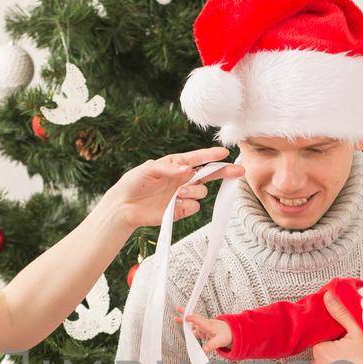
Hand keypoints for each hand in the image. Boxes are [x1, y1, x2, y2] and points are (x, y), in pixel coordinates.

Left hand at [103, 147, 243, 229]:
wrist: (123, 207)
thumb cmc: (133, 183)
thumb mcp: (148, 169)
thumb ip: (168, 167)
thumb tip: (187, 168)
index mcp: (176, 165)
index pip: (198, 158)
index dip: (211, 155)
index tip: (224, 153)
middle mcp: (182, 179)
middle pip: (209, 174)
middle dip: (224, 172)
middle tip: (238, 171)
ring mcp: (182, 195)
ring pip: (201, 191)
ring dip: (193, 191)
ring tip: (178, 193)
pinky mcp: (180, 210)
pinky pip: (194, 207)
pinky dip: (187, 205)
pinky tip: (175, 205)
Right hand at [176, 308, 231, 354]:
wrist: (231, 331)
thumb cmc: (226, 335)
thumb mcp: (219, 341)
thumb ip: (210, 346)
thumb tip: (203, 350)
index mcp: (209, 325)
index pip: (199, 320)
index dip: (193, 319)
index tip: (185, 318)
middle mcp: (205, 324)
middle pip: (194, 318)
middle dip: (185, 315)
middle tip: (177, 309)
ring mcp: (204, 326)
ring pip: (193, 323)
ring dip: (185, 321)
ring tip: (176, 318)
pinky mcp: (203, 329)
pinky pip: (195, 328)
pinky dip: (190, 329)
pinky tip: (188, 331)